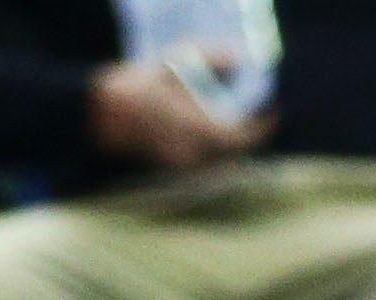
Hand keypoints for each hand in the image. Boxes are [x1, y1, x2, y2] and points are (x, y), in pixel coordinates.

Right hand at [89, 56, 264, 168]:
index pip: (244, 137)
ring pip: (220, 157)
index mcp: (200, 129)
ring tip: (234, 119)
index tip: (273, 111)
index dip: (262, 126)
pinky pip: (203, 160)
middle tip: (256, 114)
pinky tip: (208, 127)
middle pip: (235, 151)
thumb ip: (211, 58)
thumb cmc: (138, 85)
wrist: (103, 113)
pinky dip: (213, 146)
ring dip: (230, 142)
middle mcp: (195, 153)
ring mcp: (183, 164)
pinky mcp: (172, 167)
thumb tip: (239, 57)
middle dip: (247, 134)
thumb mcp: (176, 62)